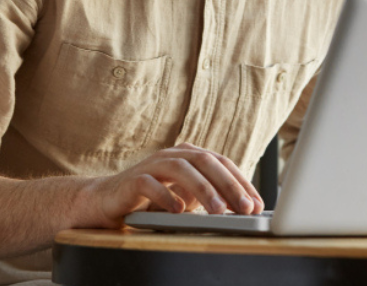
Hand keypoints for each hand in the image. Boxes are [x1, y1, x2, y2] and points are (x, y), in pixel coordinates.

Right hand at [79, 143, 264, 226]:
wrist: (108, 201)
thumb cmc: (152, 199)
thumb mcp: (186, 197)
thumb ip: (208, 196)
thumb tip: (242, 208)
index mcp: (190, 156)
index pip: (222, 163)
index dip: (242, 182)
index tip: (257, 204)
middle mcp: (173, 154)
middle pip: (206, 162)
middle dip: (229, 185)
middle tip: (245, 207)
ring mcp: (152, 164)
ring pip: (182, 169)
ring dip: (203, 190)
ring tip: (219, 211)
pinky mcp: (132, 180)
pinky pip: (150, 184)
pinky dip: (166, 196)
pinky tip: (179, 210)